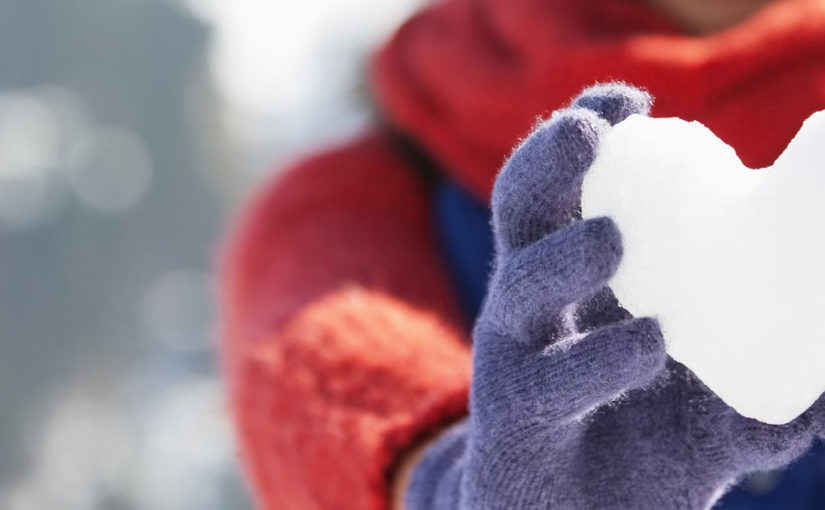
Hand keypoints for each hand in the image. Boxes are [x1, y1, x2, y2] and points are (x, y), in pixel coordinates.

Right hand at [404, 83, 824, 509]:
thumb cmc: (630, 454)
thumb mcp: (699, 410)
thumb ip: (761, 387)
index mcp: (569, 284)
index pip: (559, 192)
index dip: (583, 140)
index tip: (629, 99)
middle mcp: (530, 309)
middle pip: (519, 216)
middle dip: (544, 164)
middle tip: (588, 130)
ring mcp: (511, 362)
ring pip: (519, 289)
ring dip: (563, 258)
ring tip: (613, 240)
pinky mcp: (511, 421)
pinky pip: (547, 382)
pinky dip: (601, 360)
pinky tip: (649, 345)